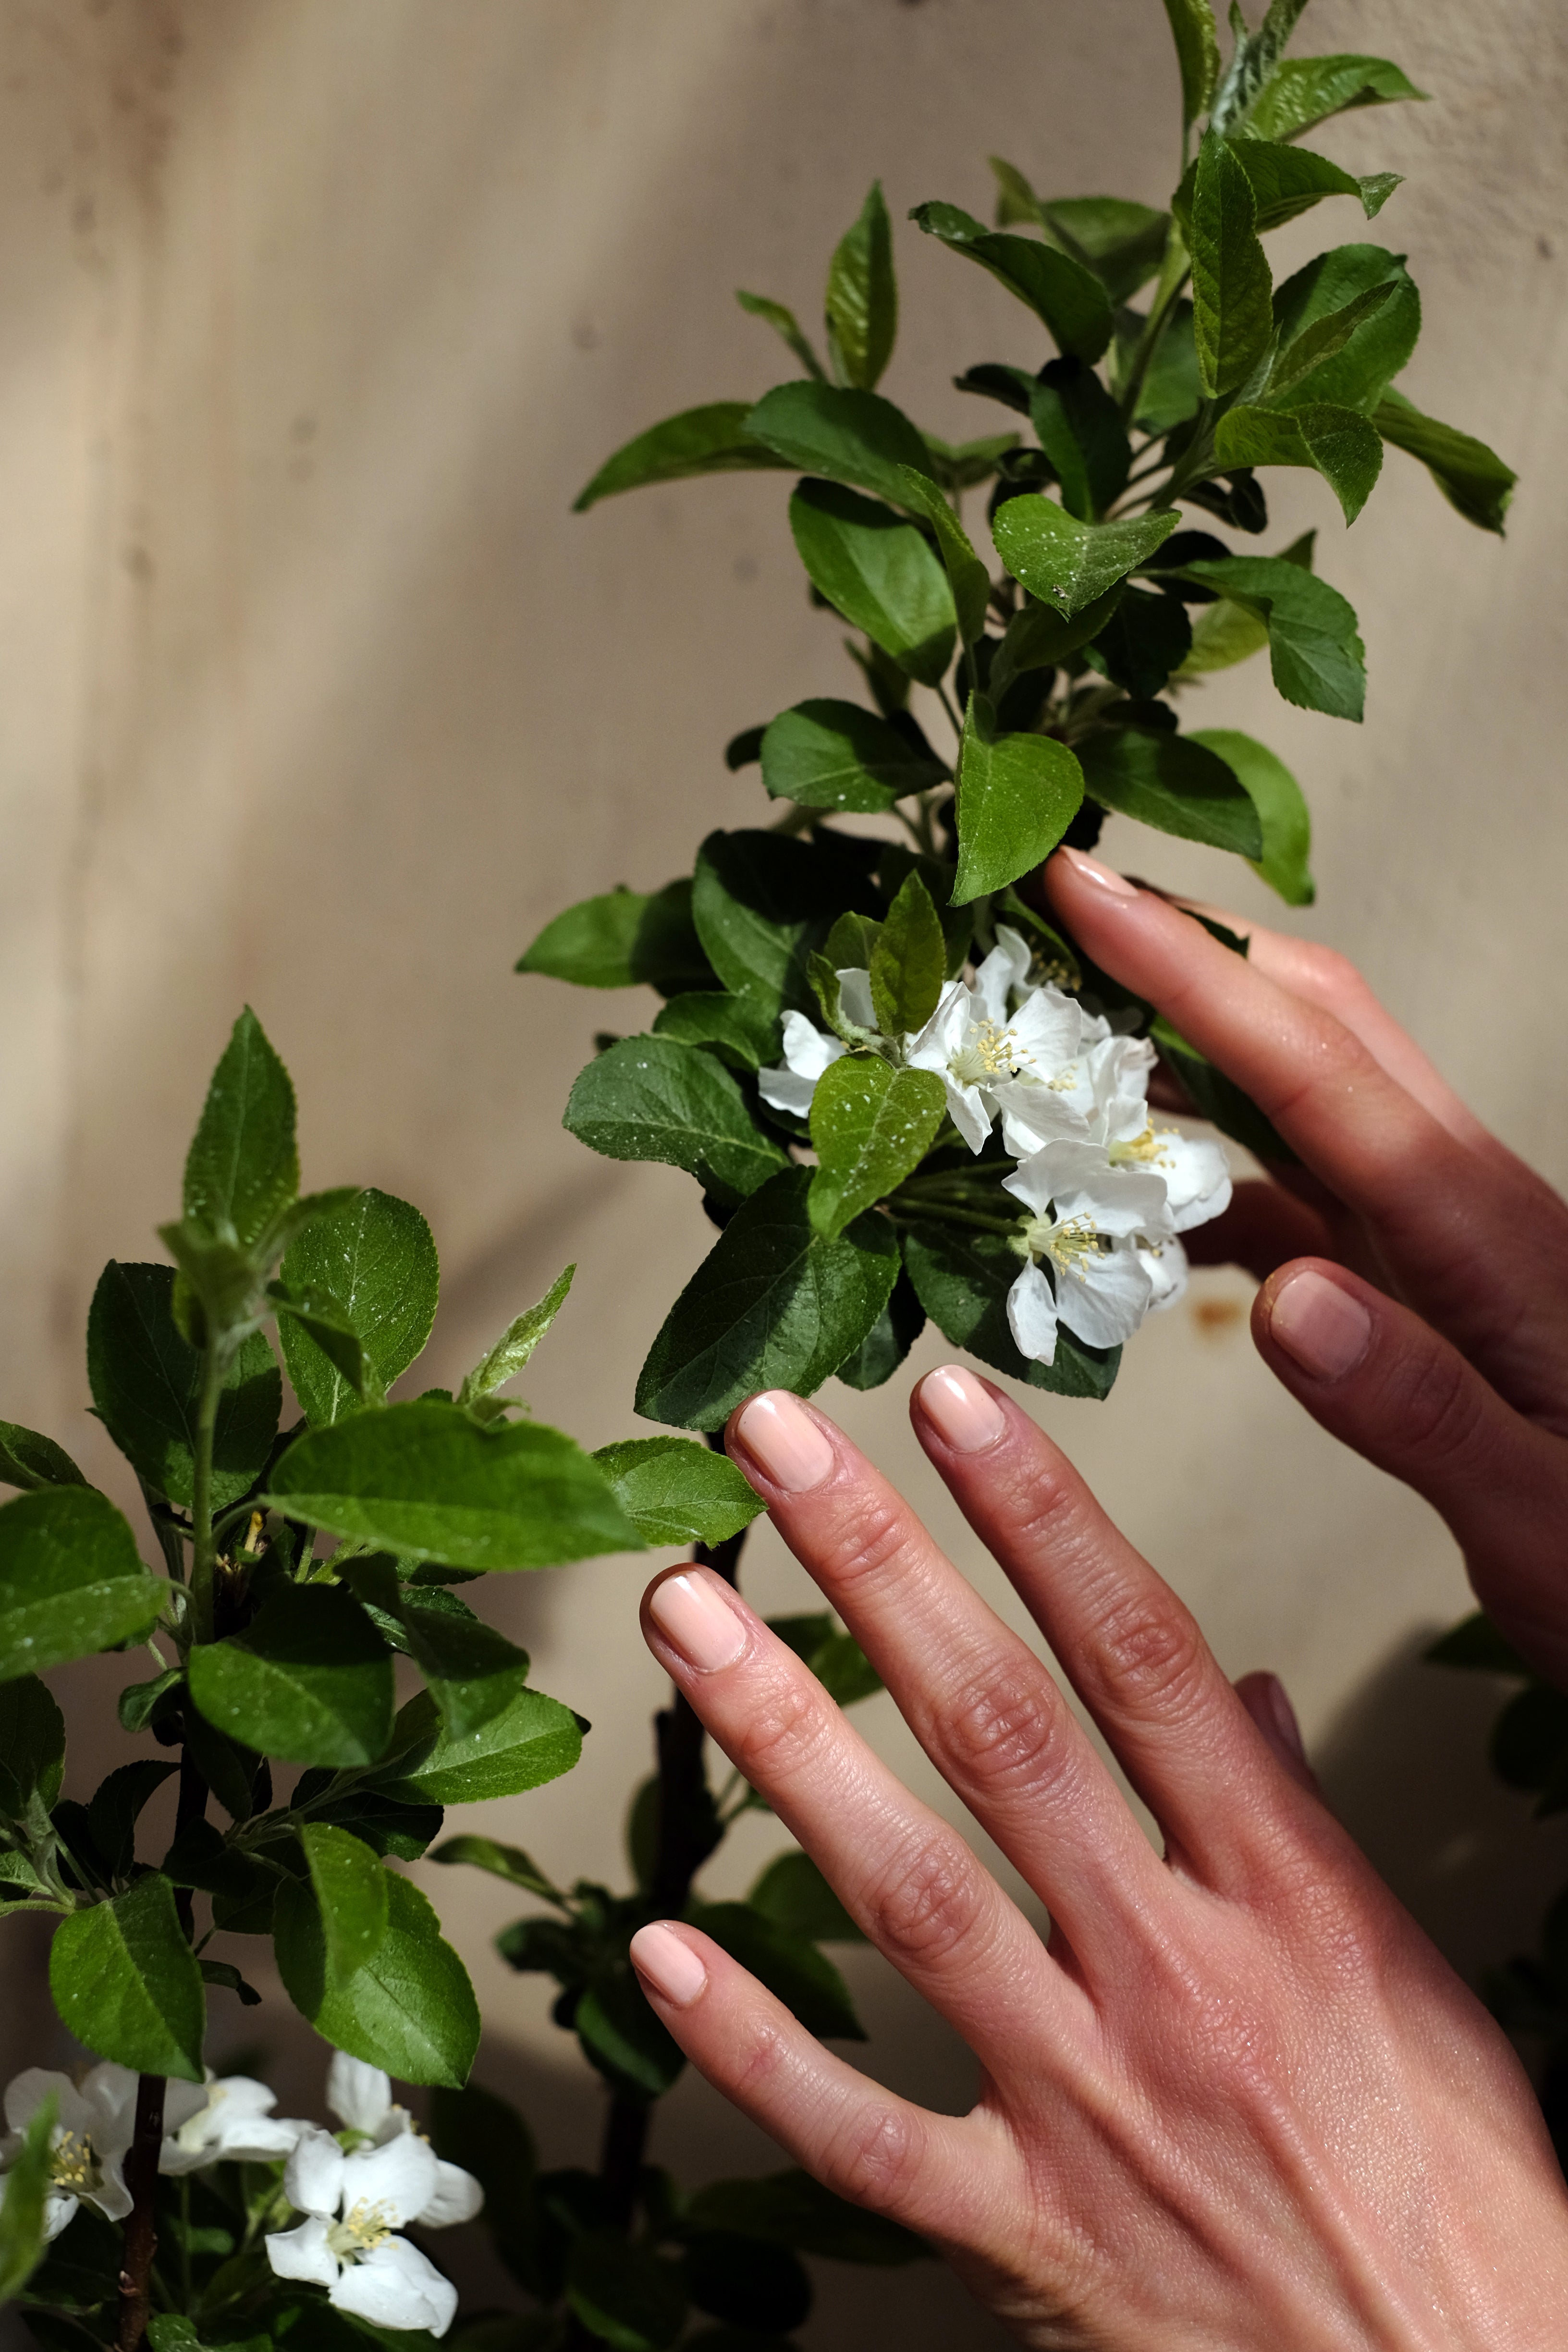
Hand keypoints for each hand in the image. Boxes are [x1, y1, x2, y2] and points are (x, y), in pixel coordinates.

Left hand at [631, 1382, 1567, 2347]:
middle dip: (878, 1569)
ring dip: (784, 1741)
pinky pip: (863, 2135)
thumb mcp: (1411, 1974)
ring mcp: (1089, 2106)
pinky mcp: (1029, 2239)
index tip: (948, 1399)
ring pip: (907, 1896)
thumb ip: (1302, 1823)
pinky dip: (757, 2045)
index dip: (1039, 1512)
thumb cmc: (1453, 2183)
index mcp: (1287, 1895)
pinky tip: (658, 1948)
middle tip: (771, 1440)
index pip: (1142, 1654)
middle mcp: (1176, 1976)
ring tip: (683, 1612)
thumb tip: (1243, 1696)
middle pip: (1002, 1734)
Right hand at [1045, 845, 1567, 1686]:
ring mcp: (1432, 1229)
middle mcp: (1454, 1199)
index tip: (1083, 885)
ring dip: (1180, 1043)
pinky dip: (1198, 1168)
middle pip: (1310, 1027)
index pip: (1315, 1066)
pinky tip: (1125, 1205)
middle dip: (1182, 946)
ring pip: (1290, 1090)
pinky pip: (1289, 1184)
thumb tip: (1288, 1299)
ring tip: (1053, 1026)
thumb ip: (1420, 1408)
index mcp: (1481, 1236)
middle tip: (1049, 903)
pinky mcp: (1414, 1272)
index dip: (1190, 969)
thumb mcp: (1538, 1516)